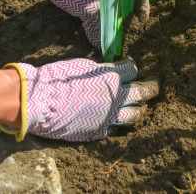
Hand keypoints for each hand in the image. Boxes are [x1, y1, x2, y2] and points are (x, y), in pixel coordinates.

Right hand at [2, 58, 157, 141]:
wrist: (41, 103)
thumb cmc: (57, 79)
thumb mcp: (82, 66)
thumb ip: (100, 70)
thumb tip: (107, 70)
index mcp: (111, 76)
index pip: (132, 70)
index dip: (131, 67)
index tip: (130, 67)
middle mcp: (116, 97)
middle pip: (142, 92)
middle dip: (150, 88)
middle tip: (154, 87)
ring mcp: (109, 116)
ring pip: (135, 114)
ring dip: (139, 109)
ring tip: (141, 107)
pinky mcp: (99, 130)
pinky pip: (115, 126)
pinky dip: (117, 121)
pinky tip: (116, 120)